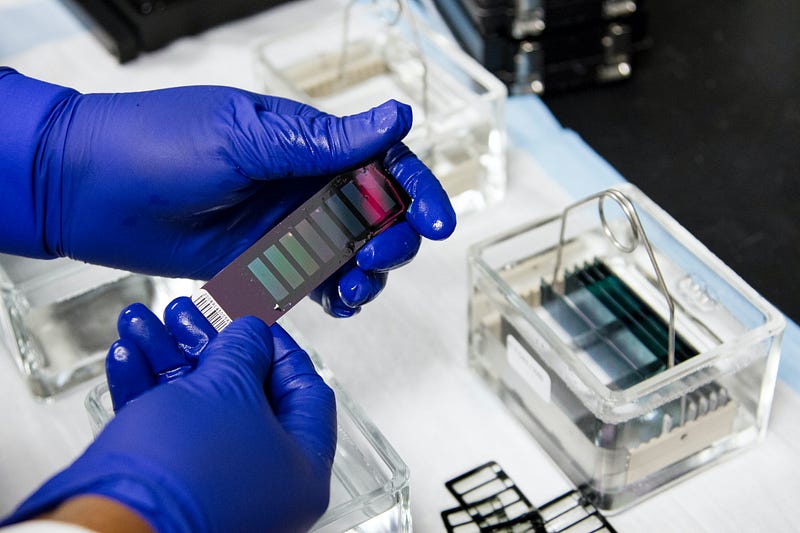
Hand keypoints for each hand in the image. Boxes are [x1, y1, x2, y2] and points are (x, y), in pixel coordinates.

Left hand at [0, 67, 456, 316]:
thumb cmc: (159, 145)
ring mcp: (287, 227)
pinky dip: (338, 296)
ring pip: (355, 255)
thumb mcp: (246, 137)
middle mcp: (306, 185)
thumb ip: (322, 141)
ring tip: (350, 287)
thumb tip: (394, 118)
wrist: (91, 190)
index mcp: (309, 144)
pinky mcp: (266, 263)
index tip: (438, 222)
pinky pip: (318, 283)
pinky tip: (335, 301)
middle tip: (376, 256)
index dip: (419, 192)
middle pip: (380, 216)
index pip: (384, 164)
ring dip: (368, 274)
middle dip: (395, 240)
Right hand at [2, 297, 336, 531]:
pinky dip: (145, 390)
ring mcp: (214, 487)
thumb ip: (245, 351)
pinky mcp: (168, 489)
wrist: (107, 529)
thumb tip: (252, 334)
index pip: (305, 393)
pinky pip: (164, 430)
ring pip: (195, 407)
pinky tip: (125, 356)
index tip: (255, 319)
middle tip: (185, 312)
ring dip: (165, 358)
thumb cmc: (185, 471)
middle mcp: (262, 483)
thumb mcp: (228, 389)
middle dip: (207, 345)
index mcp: (300, 468)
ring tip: (139, 322)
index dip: (280, 348)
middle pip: (244, 395)